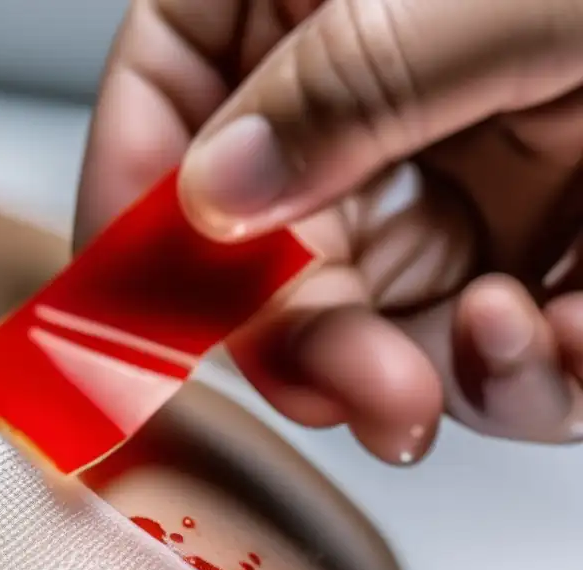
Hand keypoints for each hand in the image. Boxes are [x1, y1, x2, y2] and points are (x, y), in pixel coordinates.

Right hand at [76, 0, 582, 463]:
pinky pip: (469, 356)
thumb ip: (340, 87)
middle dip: (301, 337)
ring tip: (499, 341)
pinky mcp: (518, 254)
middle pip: (254, 246)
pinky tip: (567, 327)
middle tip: (354, 384)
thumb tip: (213, 195)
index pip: (164, 86)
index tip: (129, 307)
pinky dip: (520, 376)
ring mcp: (437, 184)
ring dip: (410, 372)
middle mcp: (361, 103)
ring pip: (355, 325)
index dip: (128, 198)